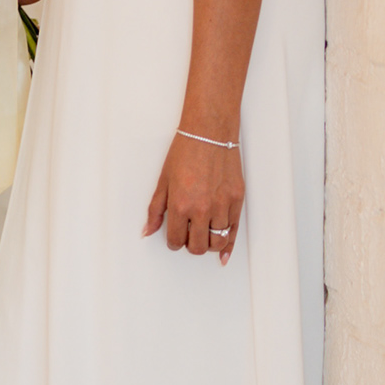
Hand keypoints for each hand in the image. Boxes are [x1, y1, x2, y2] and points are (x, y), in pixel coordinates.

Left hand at [144, 131, 243, 259]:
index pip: (175, 239)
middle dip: (190, 245)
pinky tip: (222, 251)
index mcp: (180, 204)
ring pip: (216, 242)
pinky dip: (228, 244)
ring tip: (203, 236)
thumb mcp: (163, 181)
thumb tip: (148, 230)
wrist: (209, 132)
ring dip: (208, 244)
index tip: (175, 237)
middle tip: (188, 236)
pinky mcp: (236, 200)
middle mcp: (201, 208)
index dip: (173, 241)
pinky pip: (233, 231)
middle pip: (197, 246)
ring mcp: (221, 205)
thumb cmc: (186, 152)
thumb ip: (155, 210)